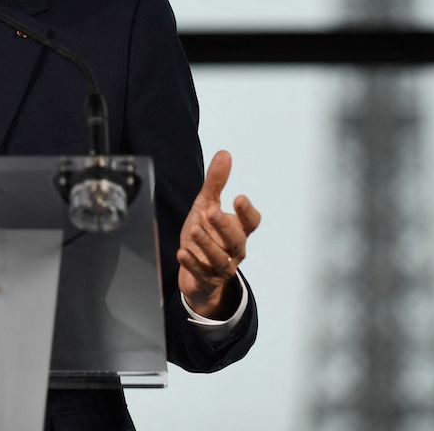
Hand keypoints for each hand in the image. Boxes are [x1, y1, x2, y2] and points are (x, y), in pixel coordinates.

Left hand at [177, 150, 261, 319]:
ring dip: (207, 244)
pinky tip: (182, 252)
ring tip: (194, 229)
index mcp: (238, 230)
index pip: (251, 223)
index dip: (247, 212)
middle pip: (236, 240)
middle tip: (210, 212)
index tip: (239, 197)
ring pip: (219, 259)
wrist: (198, 272)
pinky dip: (192, 264)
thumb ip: (216, 182)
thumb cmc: (207, 234)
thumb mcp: (207, 205)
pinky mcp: (206, 279)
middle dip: (224, 226)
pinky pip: (202, 273)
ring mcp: (221, 267)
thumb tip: (224, 154)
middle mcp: (234, 250)